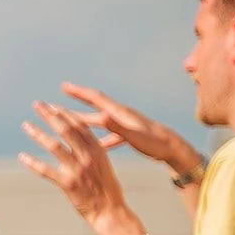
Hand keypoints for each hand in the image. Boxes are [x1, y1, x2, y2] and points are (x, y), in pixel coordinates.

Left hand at [19, 101, 127, 224]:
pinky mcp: (67, 183)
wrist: (109, 210)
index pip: (80, 125)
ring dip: (38, 134)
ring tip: (26, 125)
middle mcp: (88, 156)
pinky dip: (32, 163)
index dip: (65, 114)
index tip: (52, 105)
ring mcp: (77, 169)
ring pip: (54, 146)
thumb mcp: (103, 163)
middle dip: (50, 115)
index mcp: (98, 149)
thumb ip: (90, 149)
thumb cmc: (106, 188)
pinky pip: (46, 170)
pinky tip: (22, 156)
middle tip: (37, 104)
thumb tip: (78, 135)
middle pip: (66, 130)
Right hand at [61, 82, 200, 170]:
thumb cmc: (155, 143)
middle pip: (94, 107)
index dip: (79, 92)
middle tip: (59, 102)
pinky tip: (94, 146)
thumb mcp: (133, 136)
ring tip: (70, 123)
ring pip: (100, 122)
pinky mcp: (129, 135)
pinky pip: (109, 135)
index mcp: (120, 113)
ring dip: (84, 121)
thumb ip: (116, 126)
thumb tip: (100, 116)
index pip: (95, 98)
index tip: (64, 86)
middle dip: (76, 105)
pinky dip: (98, 138)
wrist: (174, 148)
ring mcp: (125, 125)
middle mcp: (121, 116)